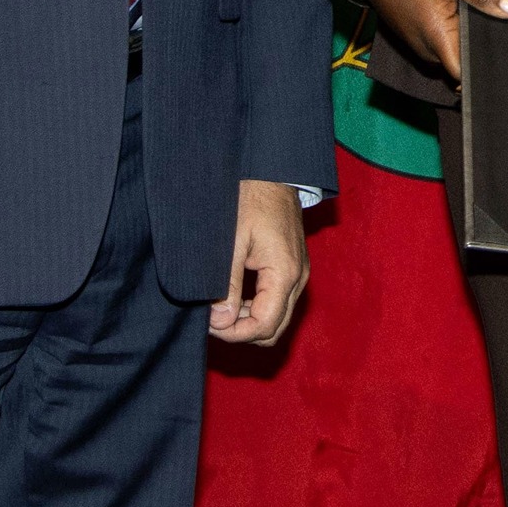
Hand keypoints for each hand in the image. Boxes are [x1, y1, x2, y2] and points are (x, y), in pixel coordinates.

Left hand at [210, 180, 308, 345]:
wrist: (272, 172)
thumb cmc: (250, 199)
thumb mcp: (232, 242)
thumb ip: (227, 285)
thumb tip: (221, 322)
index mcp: (284, 273)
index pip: (263, 326)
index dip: (234, 334)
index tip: (208, 325)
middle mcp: (298, 278)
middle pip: (274, 329)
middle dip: (241, 332)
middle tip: (211, 320)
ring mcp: (299, 273)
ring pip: (277, 317)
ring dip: (248, 321)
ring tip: (218, 308)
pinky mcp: (294, 267)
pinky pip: (278, 301)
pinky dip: (256, 307)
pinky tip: (233, 296)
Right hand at [329, 0, 507, 83]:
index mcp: (433, 35)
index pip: (464, 74)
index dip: (487, 69)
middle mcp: (426, 48)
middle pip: (464, 62)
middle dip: (486, 48)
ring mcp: (420, 43)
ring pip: (457, 51)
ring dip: (473, 36)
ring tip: (491, 12)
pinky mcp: (419, 35)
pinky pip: (447, 41)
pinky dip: (461, 29)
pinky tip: (471, 9)